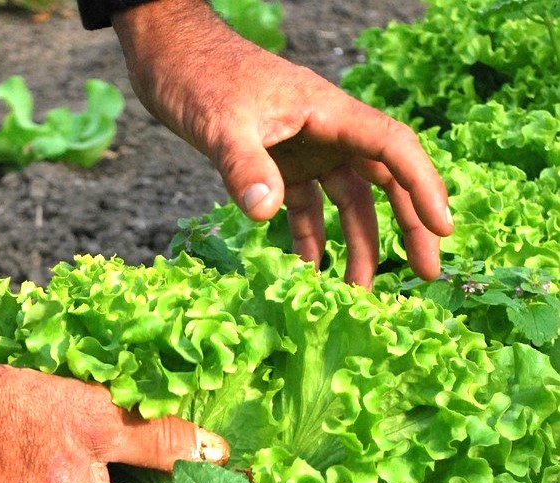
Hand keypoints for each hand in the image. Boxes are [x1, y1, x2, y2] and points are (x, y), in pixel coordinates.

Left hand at [112, 0, 453, 286]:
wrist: (172, 58)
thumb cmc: (200, 77)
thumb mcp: (221, 123)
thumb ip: (243, 165)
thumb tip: (264, 213)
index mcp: (329, 113)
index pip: (393, 149)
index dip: (423, 188)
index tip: (443, 229)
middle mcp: (327, 133)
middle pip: (383, 181)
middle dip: (408, 226)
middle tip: (426, 272)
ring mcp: (306, 150)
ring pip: (347, 201)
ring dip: (356, 243)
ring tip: (357, 291)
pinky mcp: (281, 164)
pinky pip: (306, 207)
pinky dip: (308, 237)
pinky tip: (306, 270)